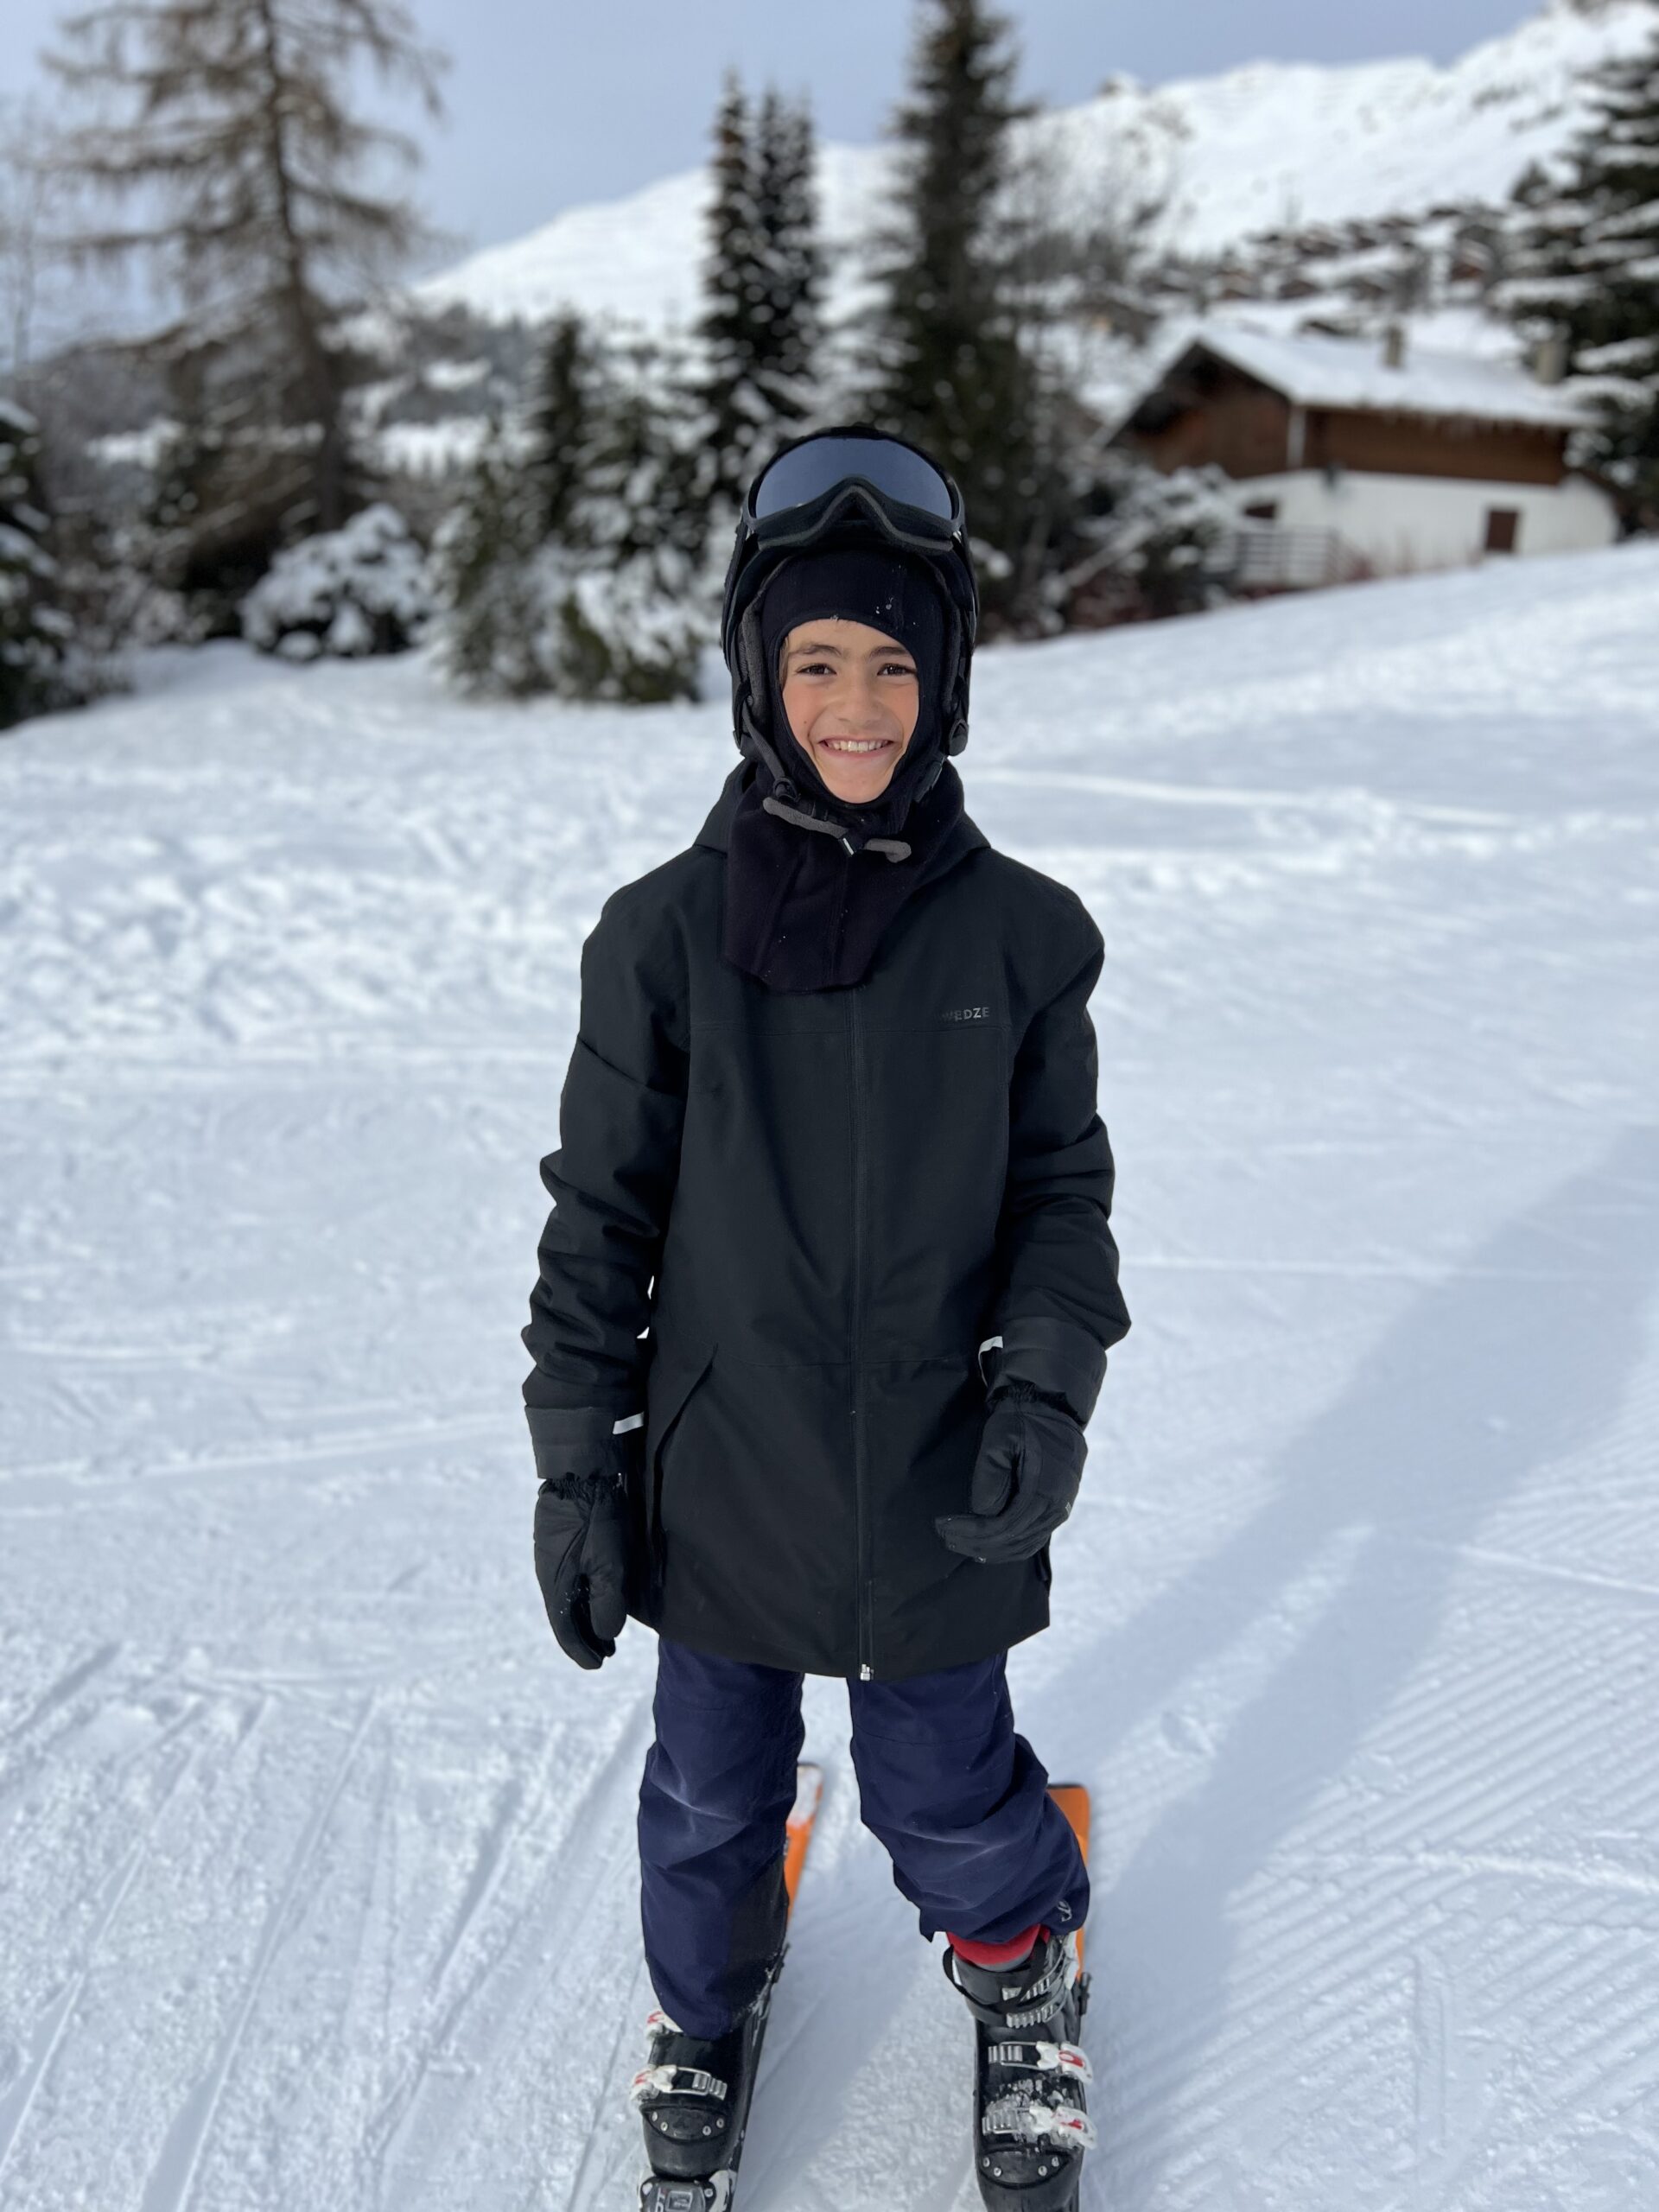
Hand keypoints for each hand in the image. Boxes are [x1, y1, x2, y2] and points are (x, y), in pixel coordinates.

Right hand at [534, 1452, 632, 1669]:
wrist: (581, 1470)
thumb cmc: (596, 1519)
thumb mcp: (609, 1564)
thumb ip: (607, 1602)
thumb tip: (606, 1634)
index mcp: (555, 1585)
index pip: (565, 1629)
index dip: (581, 1650)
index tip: (598, 1665)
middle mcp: (548, 1573)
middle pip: (564, 1614)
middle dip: (585, 1636)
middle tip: (606, 1652)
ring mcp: (553, 1555)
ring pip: (567, 1596)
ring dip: (585, 1615)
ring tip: (605, 1629)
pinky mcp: (561, 1539)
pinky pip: (570, 1578)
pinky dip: (584, 1594)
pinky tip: (598, 1592)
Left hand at [935, 1386, 1086, 1565]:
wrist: (1053, 1410)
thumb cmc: (1023, 1420)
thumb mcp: (1001, 1436)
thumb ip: (991, 1474)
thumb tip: (983, 1511)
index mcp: (1044, 1491)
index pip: (1003, 1526)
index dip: (972, 1531)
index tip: (944, 1525)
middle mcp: (1056, 1508)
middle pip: (1012, 1541)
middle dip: (975, 1543)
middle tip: (945, 1536)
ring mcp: (1059, 1511)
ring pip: (1023, 1546)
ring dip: (989, 1550)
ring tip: (958, 1544)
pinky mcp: (1057, 1510)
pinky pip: (1032, 1540)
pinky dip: (1007, 1548)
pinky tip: (985, 1548)